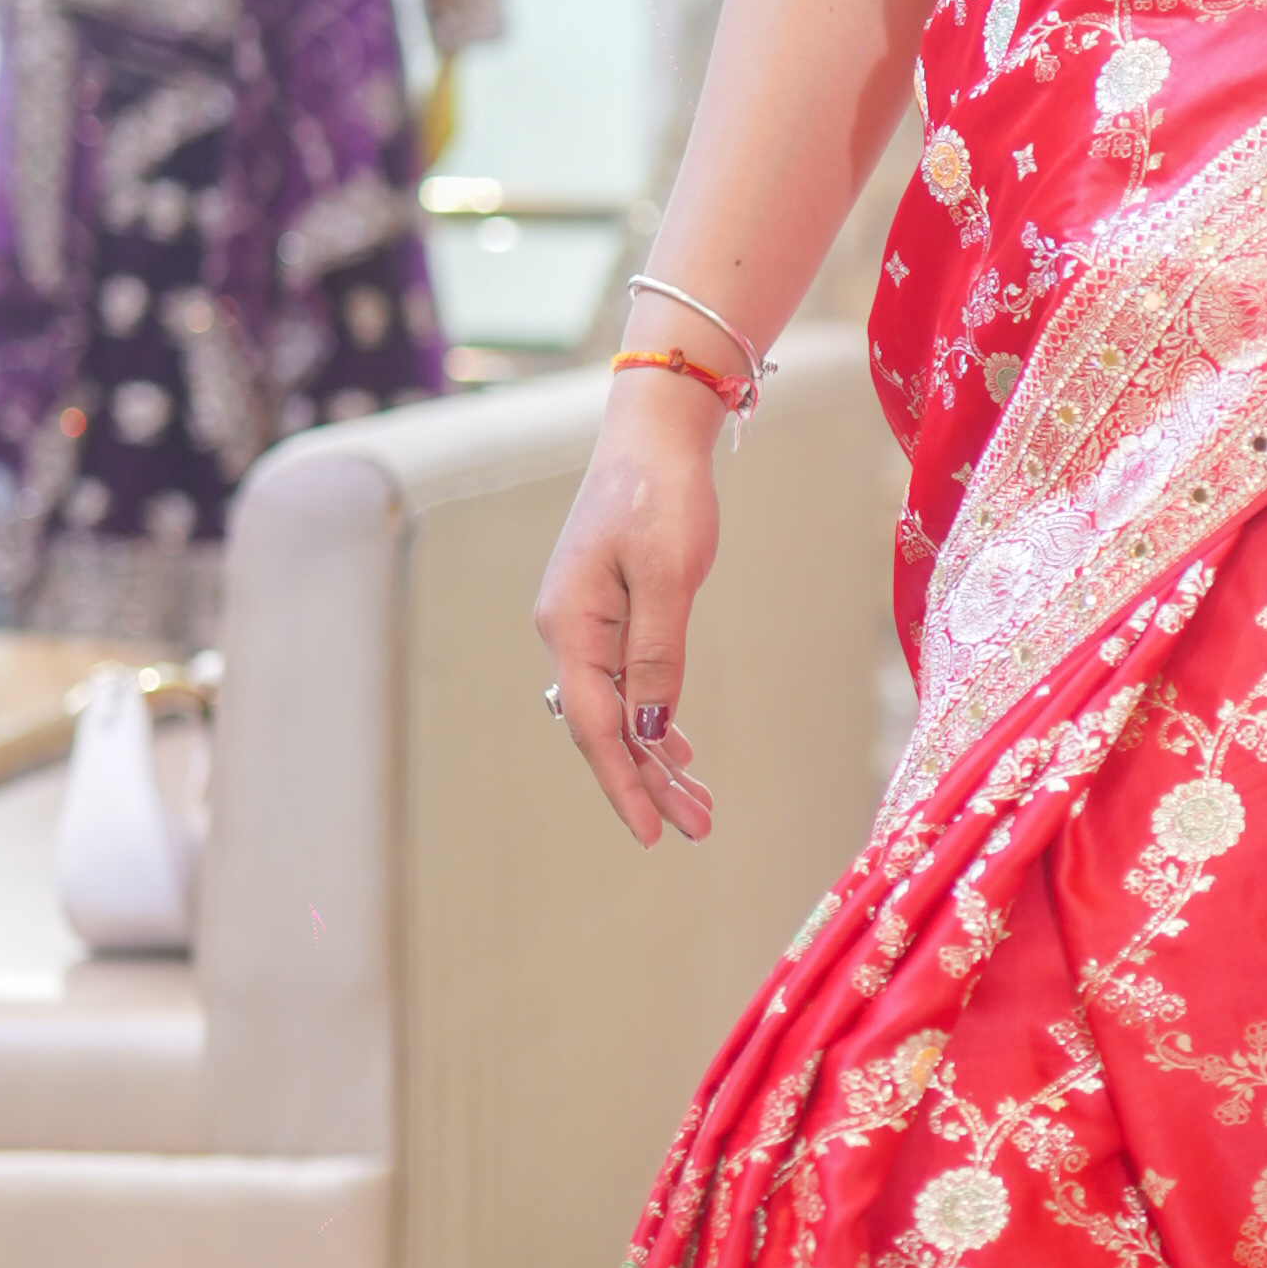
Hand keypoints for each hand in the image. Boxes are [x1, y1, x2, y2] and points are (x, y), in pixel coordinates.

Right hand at [535, 373, 723, 846]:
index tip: (653, 833)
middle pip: (605, 728)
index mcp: (570, 627)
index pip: (594, 727)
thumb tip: (650, 733)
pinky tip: (677, 748)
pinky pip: (625, 681)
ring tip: (699, 804)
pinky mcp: (607, 610)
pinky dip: (654, 718)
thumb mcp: (667, 577)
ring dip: (656, 757)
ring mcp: (585, 622)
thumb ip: (656, 657)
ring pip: (618, 709)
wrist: (654, 433)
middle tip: (699, 828)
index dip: (624, 783)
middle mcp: (567, 632)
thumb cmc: (662, 496)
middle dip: (648, 782)